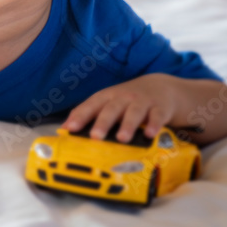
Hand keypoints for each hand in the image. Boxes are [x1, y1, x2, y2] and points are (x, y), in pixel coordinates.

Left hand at [61, 74, 177, 142]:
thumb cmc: (127, 100)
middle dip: (102, 123)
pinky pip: (157, 116)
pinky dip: (154, 125)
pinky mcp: (160, 108)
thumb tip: (64, 129)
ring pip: (134, 113)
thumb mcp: (107, 103)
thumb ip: (88, 114)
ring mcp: (142, 102)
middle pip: (111, 109)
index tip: (70, 129)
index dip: (80, 117)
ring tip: (122, 139)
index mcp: (107, 97)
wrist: (161, 87)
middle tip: (95, 137)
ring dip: (128, 125)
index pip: (90, 105)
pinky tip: (150, 135)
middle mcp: (123, 97)